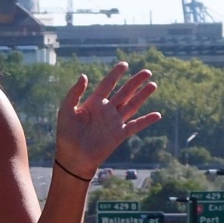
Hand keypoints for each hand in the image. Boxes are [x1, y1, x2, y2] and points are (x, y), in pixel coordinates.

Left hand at [55, 62, 159, 177]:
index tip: (124, 64)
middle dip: (136, 82)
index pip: (108, 84)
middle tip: (147, 72)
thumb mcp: (66, 110)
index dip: (116, 74)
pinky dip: (147, 120)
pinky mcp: (119, 135)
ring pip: (132, 105)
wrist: (73, 158)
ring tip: (153, 85)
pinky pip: (135, 125)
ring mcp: (114, 122)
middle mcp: (106, 110)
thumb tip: (84, 75)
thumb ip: (74, 93)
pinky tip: (157, 115)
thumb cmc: (66, 135)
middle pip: (124, 92)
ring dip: (143, 95)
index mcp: (94, 103)